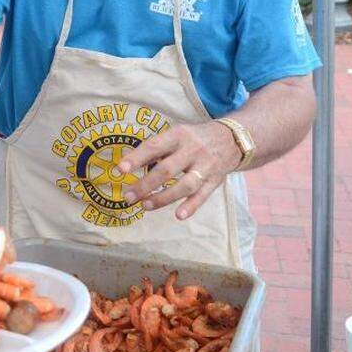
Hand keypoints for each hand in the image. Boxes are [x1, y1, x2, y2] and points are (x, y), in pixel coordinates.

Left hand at [118, 122, 242, 220]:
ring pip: (184, 185)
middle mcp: (192, 150)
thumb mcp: (175, 135)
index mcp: (178, 135)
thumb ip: (155, 149)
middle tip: (128, 196)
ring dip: (163, 197)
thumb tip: (127, 165)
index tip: (119, 169)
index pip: (154, 146)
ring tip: (144, 206)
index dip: (137, 158)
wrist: (232, 139)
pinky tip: (179, 215)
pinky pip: (203, 195)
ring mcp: (205, 167)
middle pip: (167, 169)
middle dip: (145, 184)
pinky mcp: (215, 181)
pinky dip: (192, 206)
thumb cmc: (192, 139)